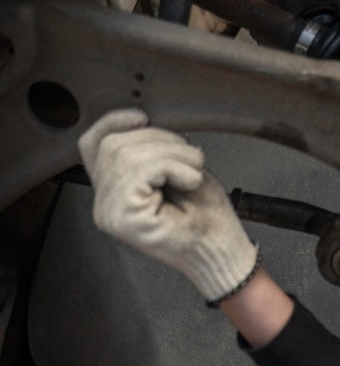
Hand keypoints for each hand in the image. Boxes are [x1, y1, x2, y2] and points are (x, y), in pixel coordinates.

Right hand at [78, 109, 257, 303]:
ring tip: (193, 172)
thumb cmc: (206, 216)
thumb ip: (151, 151)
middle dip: (160, 139)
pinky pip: (141, 169)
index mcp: (113, 191)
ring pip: (128, 154)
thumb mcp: (177, 170)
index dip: (113, 122)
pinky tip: (189, 182)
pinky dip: (174, 167)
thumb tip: (142, 122)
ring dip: (173, 154)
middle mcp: (104, 204)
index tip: (142, 116)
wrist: (221, 250)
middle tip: (191, 158)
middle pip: (113, 144)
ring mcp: (110, 212)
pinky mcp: (122, 218)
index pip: (93, 146)